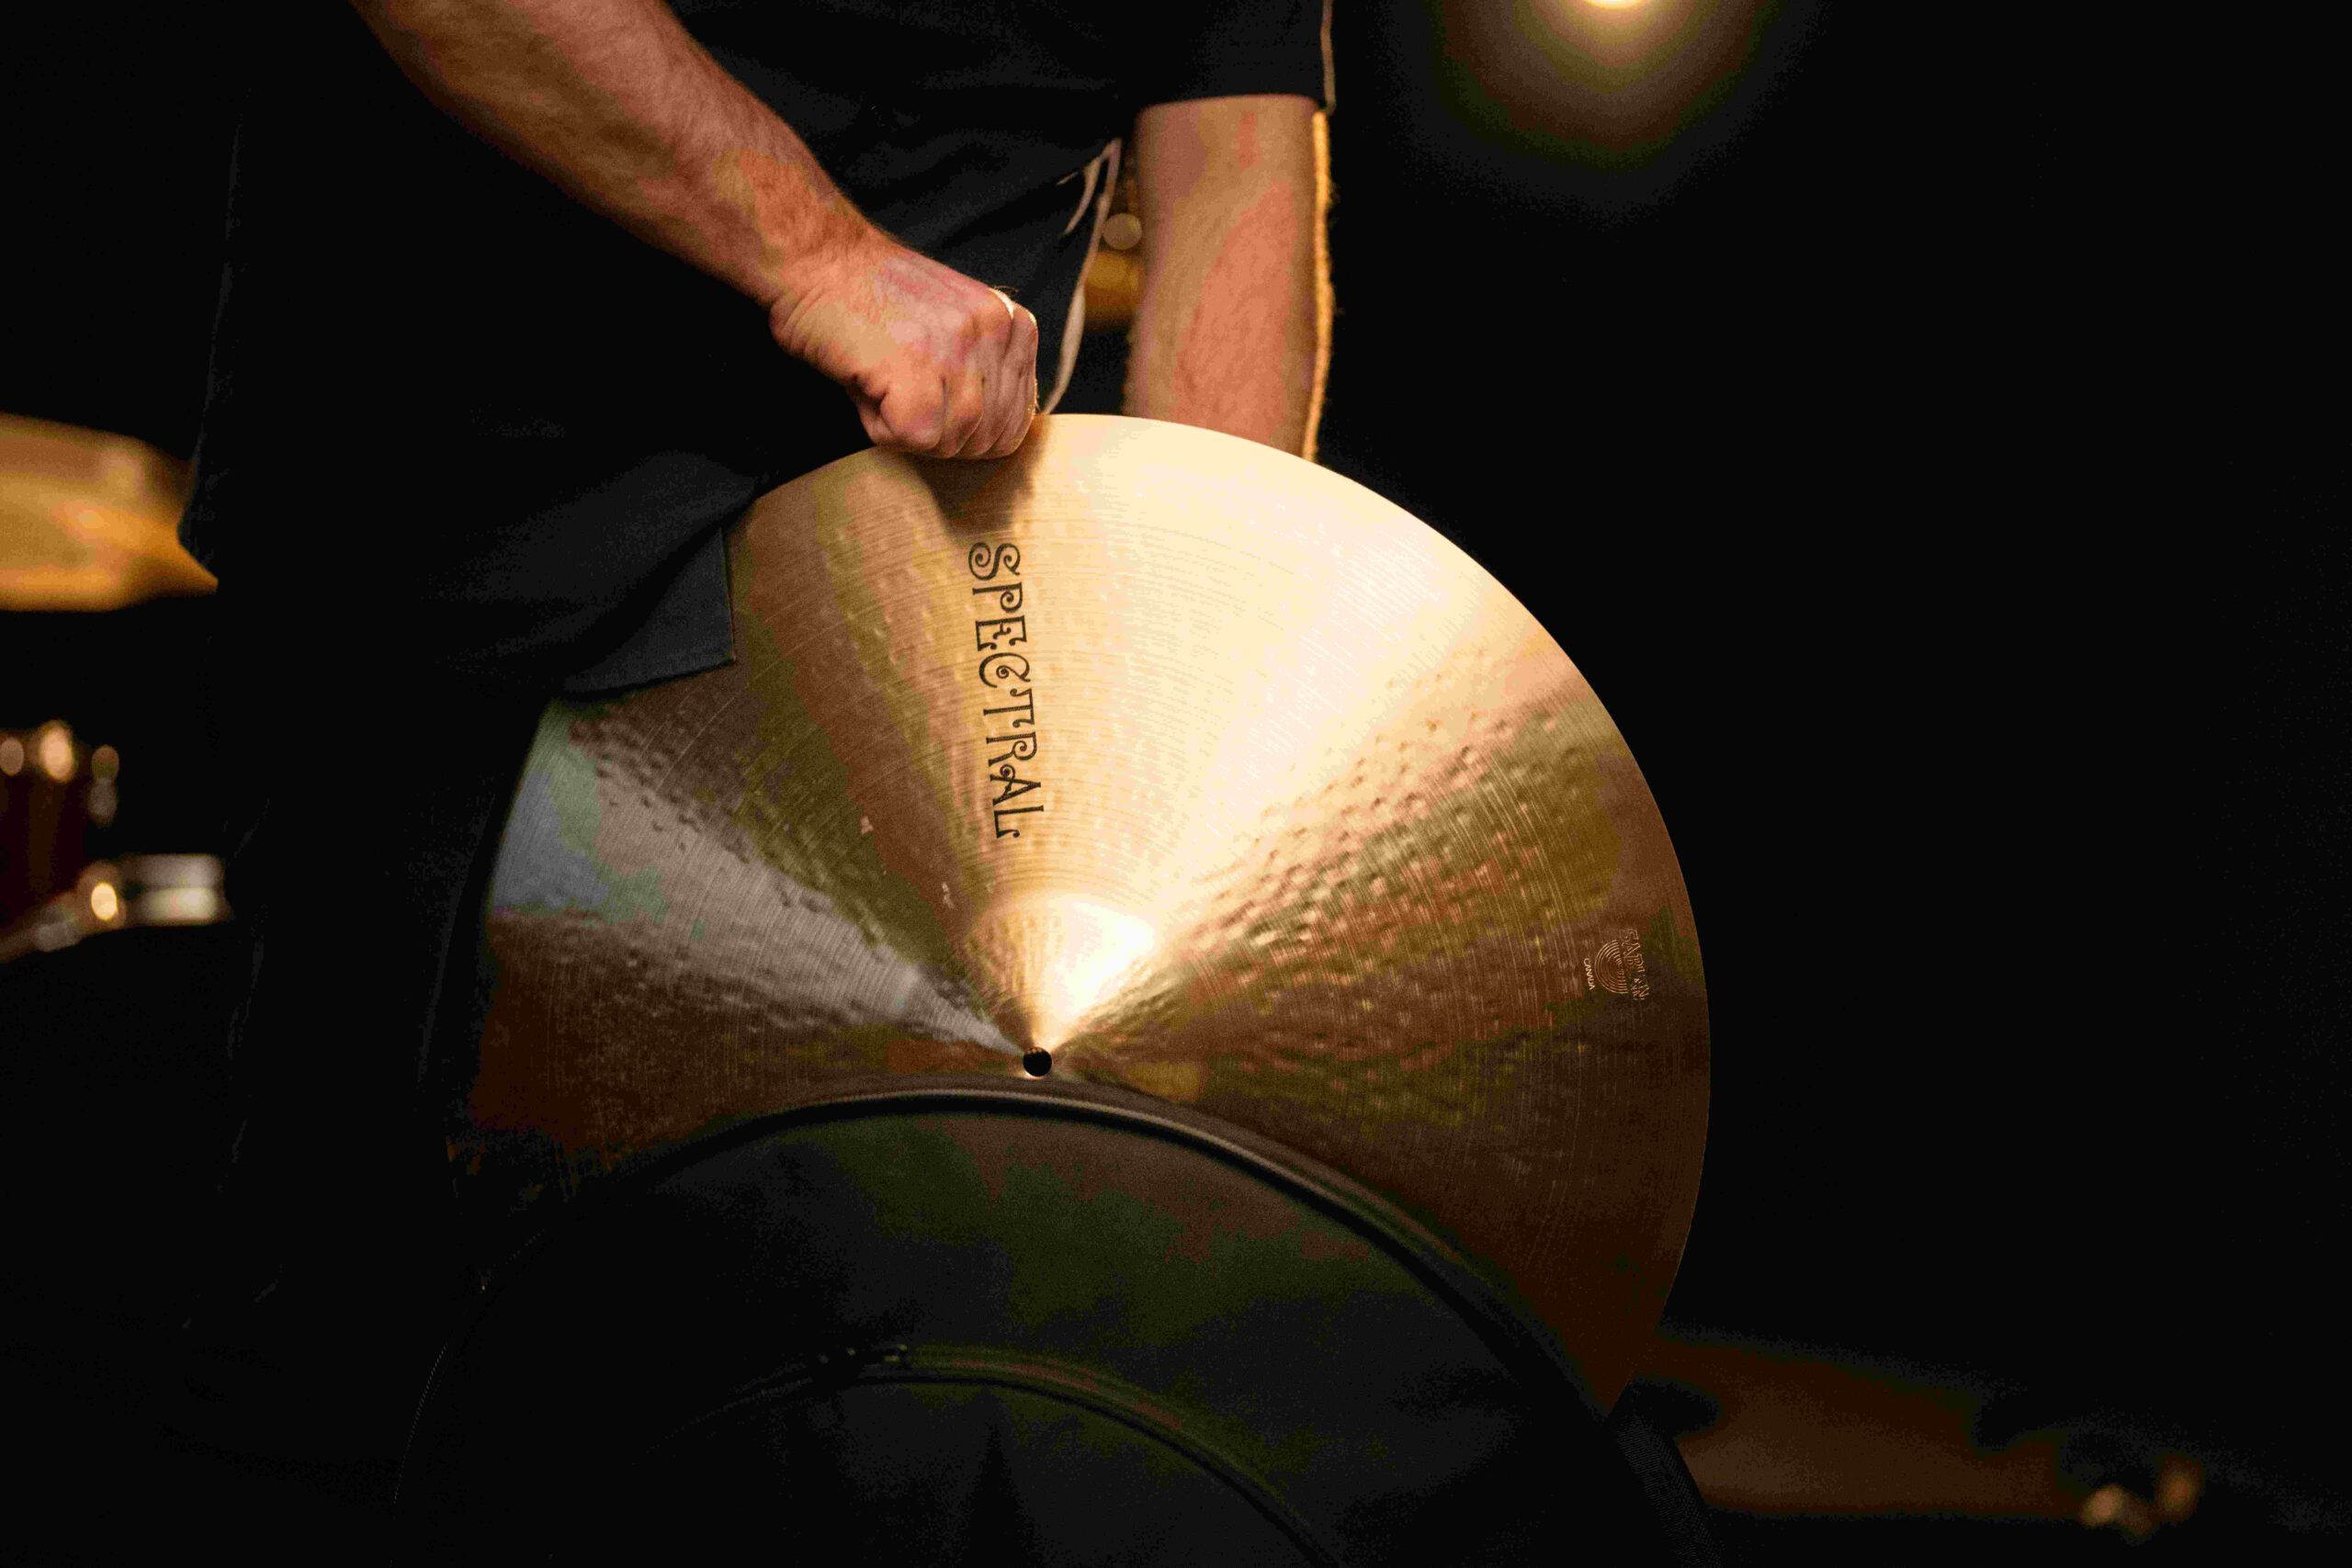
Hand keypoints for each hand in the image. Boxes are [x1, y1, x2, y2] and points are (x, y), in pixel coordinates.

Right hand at [769, 233, 1039, 458]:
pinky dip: (883, 429)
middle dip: (943, 437)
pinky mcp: (917, 368)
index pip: (1017, 416)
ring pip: (954, 440)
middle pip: (989, 437)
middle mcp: (992, 329)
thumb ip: (981, 369)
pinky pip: (917, 438)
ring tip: (880, 386)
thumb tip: (992, 431)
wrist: (813, 258)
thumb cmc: (867, 296)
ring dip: (910, 432)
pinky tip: (868, 389)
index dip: (972, 431)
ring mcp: (957, 347)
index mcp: (1008, 319)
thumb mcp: (947, 324)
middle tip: (900, 400)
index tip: (934, 407)